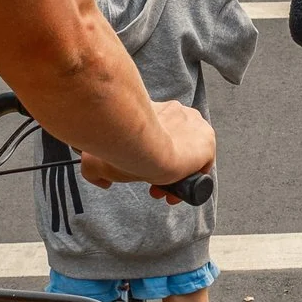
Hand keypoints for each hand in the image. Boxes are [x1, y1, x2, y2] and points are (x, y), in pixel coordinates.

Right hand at [78, 99, 215, 199]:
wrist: (140, 145)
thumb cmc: (117, 147)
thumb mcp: (95, 158)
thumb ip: (93, 169)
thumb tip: (103, 181)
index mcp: (156, 110)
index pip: (160, 135)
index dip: (150, 158)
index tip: (140, 171)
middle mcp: (178, 112)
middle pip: (175, 146)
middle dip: (162, 169)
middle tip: (151, 186)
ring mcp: (196, 125)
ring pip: (188, 157)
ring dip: (176, 176)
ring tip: (162, 191)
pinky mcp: (208, 142)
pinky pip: (203, 165)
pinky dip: (192, 180)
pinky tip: (177, 190)